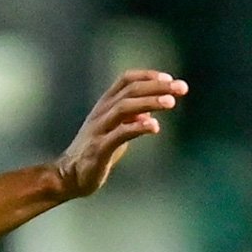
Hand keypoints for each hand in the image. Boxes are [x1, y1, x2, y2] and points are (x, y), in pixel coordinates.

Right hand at [55, 69, 187, 197]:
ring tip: (171, 102)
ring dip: (149, 102)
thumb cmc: (95, 151)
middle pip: (129, 91)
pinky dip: (137, 127)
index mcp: (104, 105)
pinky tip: (154, 127)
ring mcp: (98, 130)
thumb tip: (149, 111)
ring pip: (123, 107)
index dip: (148, 76)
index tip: (169, 78)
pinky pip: (119, 134)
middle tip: (181, 88)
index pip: (125, 80)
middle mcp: (101, 113)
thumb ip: (129, 118)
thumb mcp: (114, 129)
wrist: (70, 176)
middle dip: (157, 87)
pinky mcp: (99, 148)